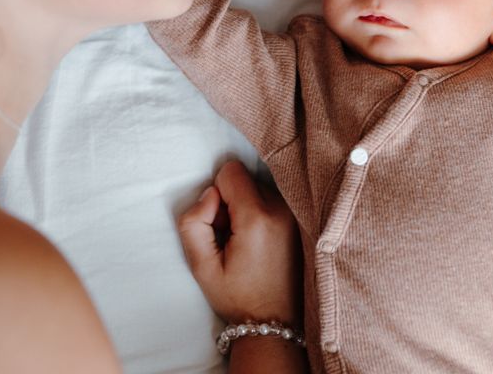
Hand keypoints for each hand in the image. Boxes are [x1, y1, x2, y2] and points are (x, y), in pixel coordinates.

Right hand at [177, 160, 301, 324]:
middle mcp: (282, 209)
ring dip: (246, 208)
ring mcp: (294, 214)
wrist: (274, 322)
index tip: (219, 225)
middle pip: (245, 179)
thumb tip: (210, 195)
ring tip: (246, 243)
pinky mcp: (299, 220)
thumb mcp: (200, 265)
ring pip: (258, 187)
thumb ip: (193, 222)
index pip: (231, 170)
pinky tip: (260, 243)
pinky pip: (271, 199)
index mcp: (258, 218)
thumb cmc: (237, 296)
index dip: (216, 195)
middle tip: (231, 238)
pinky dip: (260, 213)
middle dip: (231, 201)